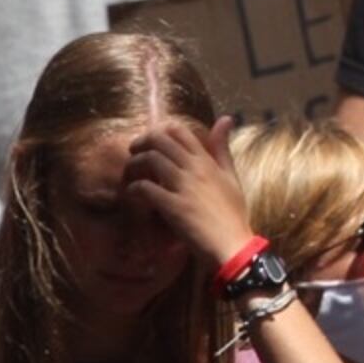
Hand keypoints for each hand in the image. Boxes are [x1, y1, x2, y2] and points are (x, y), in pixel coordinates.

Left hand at [121, 117, 257, 270]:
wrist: (232, 244)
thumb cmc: (233, 212)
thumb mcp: (231, 176)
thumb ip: (223, 149)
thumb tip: (225, 118)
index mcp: (207, 160)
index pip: (180, 131)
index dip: (160, 130)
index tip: (152, 140)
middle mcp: (194, 168)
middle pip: (160, 140)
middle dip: (142, 142)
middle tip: (134, 151)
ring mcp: (183, 186)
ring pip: (150, 159)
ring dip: (134, 163)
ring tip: (130, 173)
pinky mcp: (172, 206)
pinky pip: (145, 188)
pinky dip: (133, 188)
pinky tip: (132, 194)